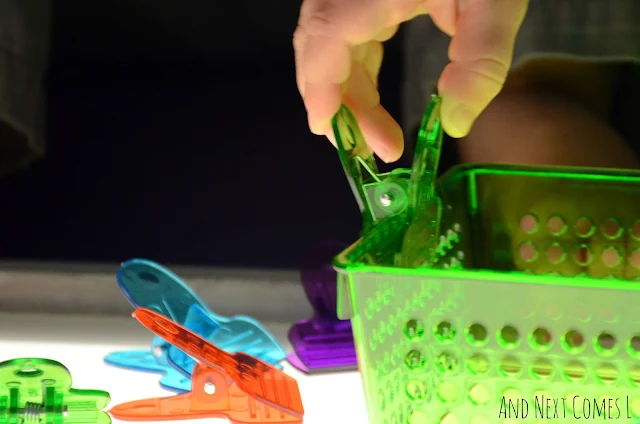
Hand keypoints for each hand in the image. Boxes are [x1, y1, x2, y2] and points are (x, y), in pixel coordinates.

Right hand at [294, 0, 528, 161]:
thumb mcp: (495, 4)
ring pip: (327, 47)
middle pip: (318, 50)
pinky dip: (353, 73)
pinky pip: (342, 37)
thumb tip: (454, 123)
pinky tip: (371, 101)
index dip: (320, 90)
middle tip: (366, 150)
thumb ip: (480, 63)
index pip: (325, 40)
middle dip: (337, 104)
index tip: (329, 133)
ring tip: (376, 134)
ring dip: (345, 95)